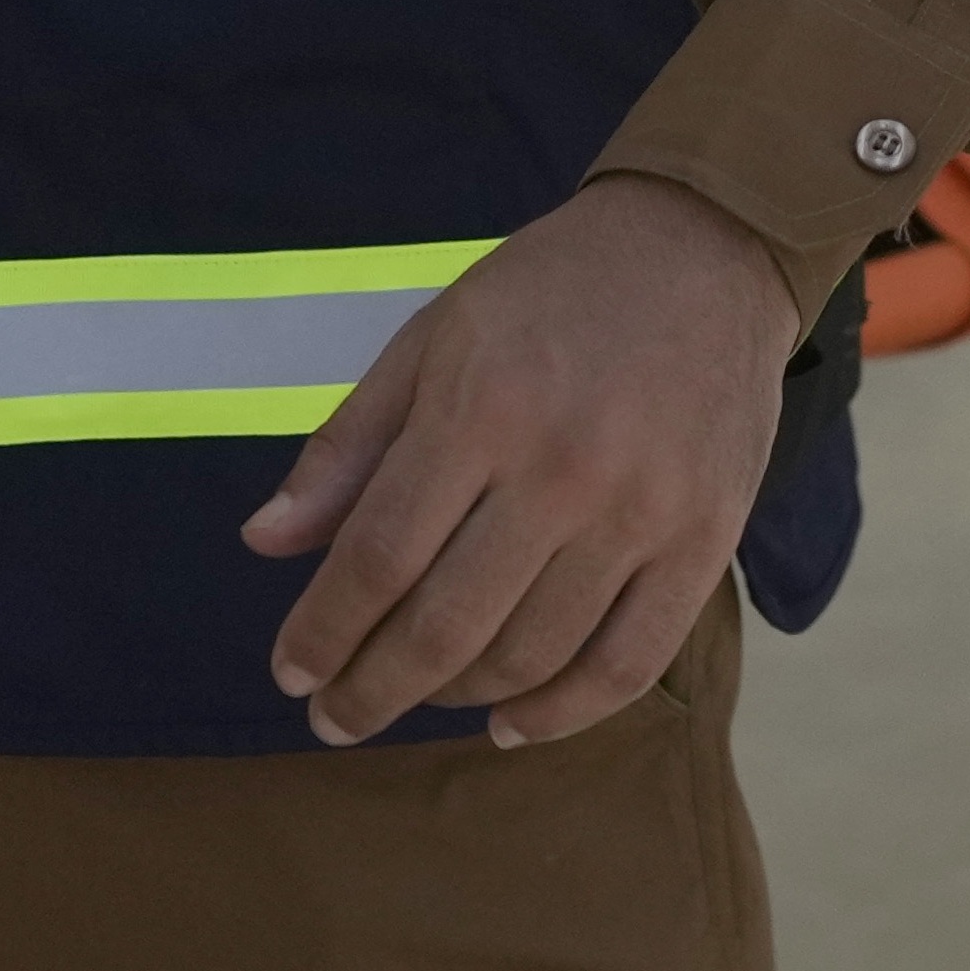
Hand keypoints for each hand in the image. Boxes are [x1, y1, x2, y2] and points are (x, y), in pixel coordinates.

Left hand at [245, 174, 803, 748]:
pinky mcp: (706, 541)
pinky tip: (511, 723)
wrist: (706, 247)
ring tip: (418, 696)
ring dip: (455, 697)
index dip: (323, 631)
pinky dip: (561, 713)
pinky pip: (629, 664)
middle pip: (444, 625)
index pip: (378, 557)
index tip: (291, 673)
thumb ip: (348, 445)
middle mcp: (561, 470)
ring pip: (529, 654)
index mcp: (479, 409)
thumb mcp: (430, 339)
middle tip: (335, 715)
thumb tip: (264, 543)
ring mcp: (641, 513)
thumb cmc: (550, 291)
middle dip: (371, 687)